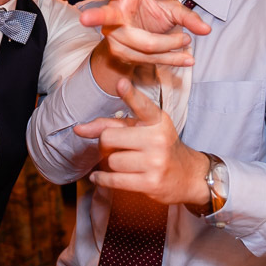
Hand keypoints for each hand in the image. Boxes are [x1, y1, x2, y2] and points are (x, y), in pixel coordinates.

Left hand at [74, 77, 210, 205]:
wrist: (187, 176)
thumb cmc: (158, 147)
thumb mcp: (141, 129)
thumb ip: (111, 124)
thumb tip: (78, 129)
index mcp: (158, 120)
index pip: (142, 106)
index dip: (130, 94)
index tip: (121, 83)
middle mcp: (158, 138)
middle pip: (109, 137)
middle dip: (104, 144)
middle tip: (113, 147)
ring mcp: (156, 161)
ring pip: (111, 160)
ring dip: (108, 164)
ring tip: (120, 163)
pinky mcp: (151, 183)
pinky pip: (114, 180)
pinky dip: (102, 179)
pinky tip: (99, 177)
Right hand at [76, 0, 208, 66]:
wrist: (145, 34)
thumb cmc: (153, 13)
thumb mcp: (170, 9)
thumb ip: (188, 16)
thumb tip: (207, 30)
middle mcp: (114, 14)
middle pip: (106, 15)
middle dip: (95, 16)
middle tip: (84, 18)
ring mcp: (115, 35)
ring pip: (143, 43)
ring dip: (169, 44)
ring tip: (186, 41)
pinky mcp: (122, 52)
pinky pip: (148, 58)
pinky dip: (171, 58)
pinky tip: (187, 59)